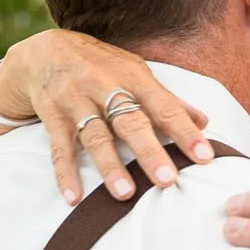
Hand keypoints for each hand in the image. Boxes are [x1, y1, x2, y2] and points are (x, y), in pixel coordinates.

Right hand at [0, 30, 212, 202]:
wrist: (44, 51)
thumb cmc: (100, 66)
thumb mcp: (135, 73)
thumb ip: (167, 100)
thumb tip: (204, 121)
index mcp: (132, 77)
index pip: (164, 106)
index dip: (184, 131)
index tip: (205, 156)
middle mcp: (104, 86)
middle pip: (130, 122)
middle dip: (149, 151)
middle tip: (168, 180)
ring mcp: (76, 101)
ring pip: (95, 136)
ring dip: (110, 166)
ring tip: (125, 194)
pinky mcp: (52, 116)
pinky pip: (59, 148)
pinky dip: (65, 173)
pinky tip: (73, 197)